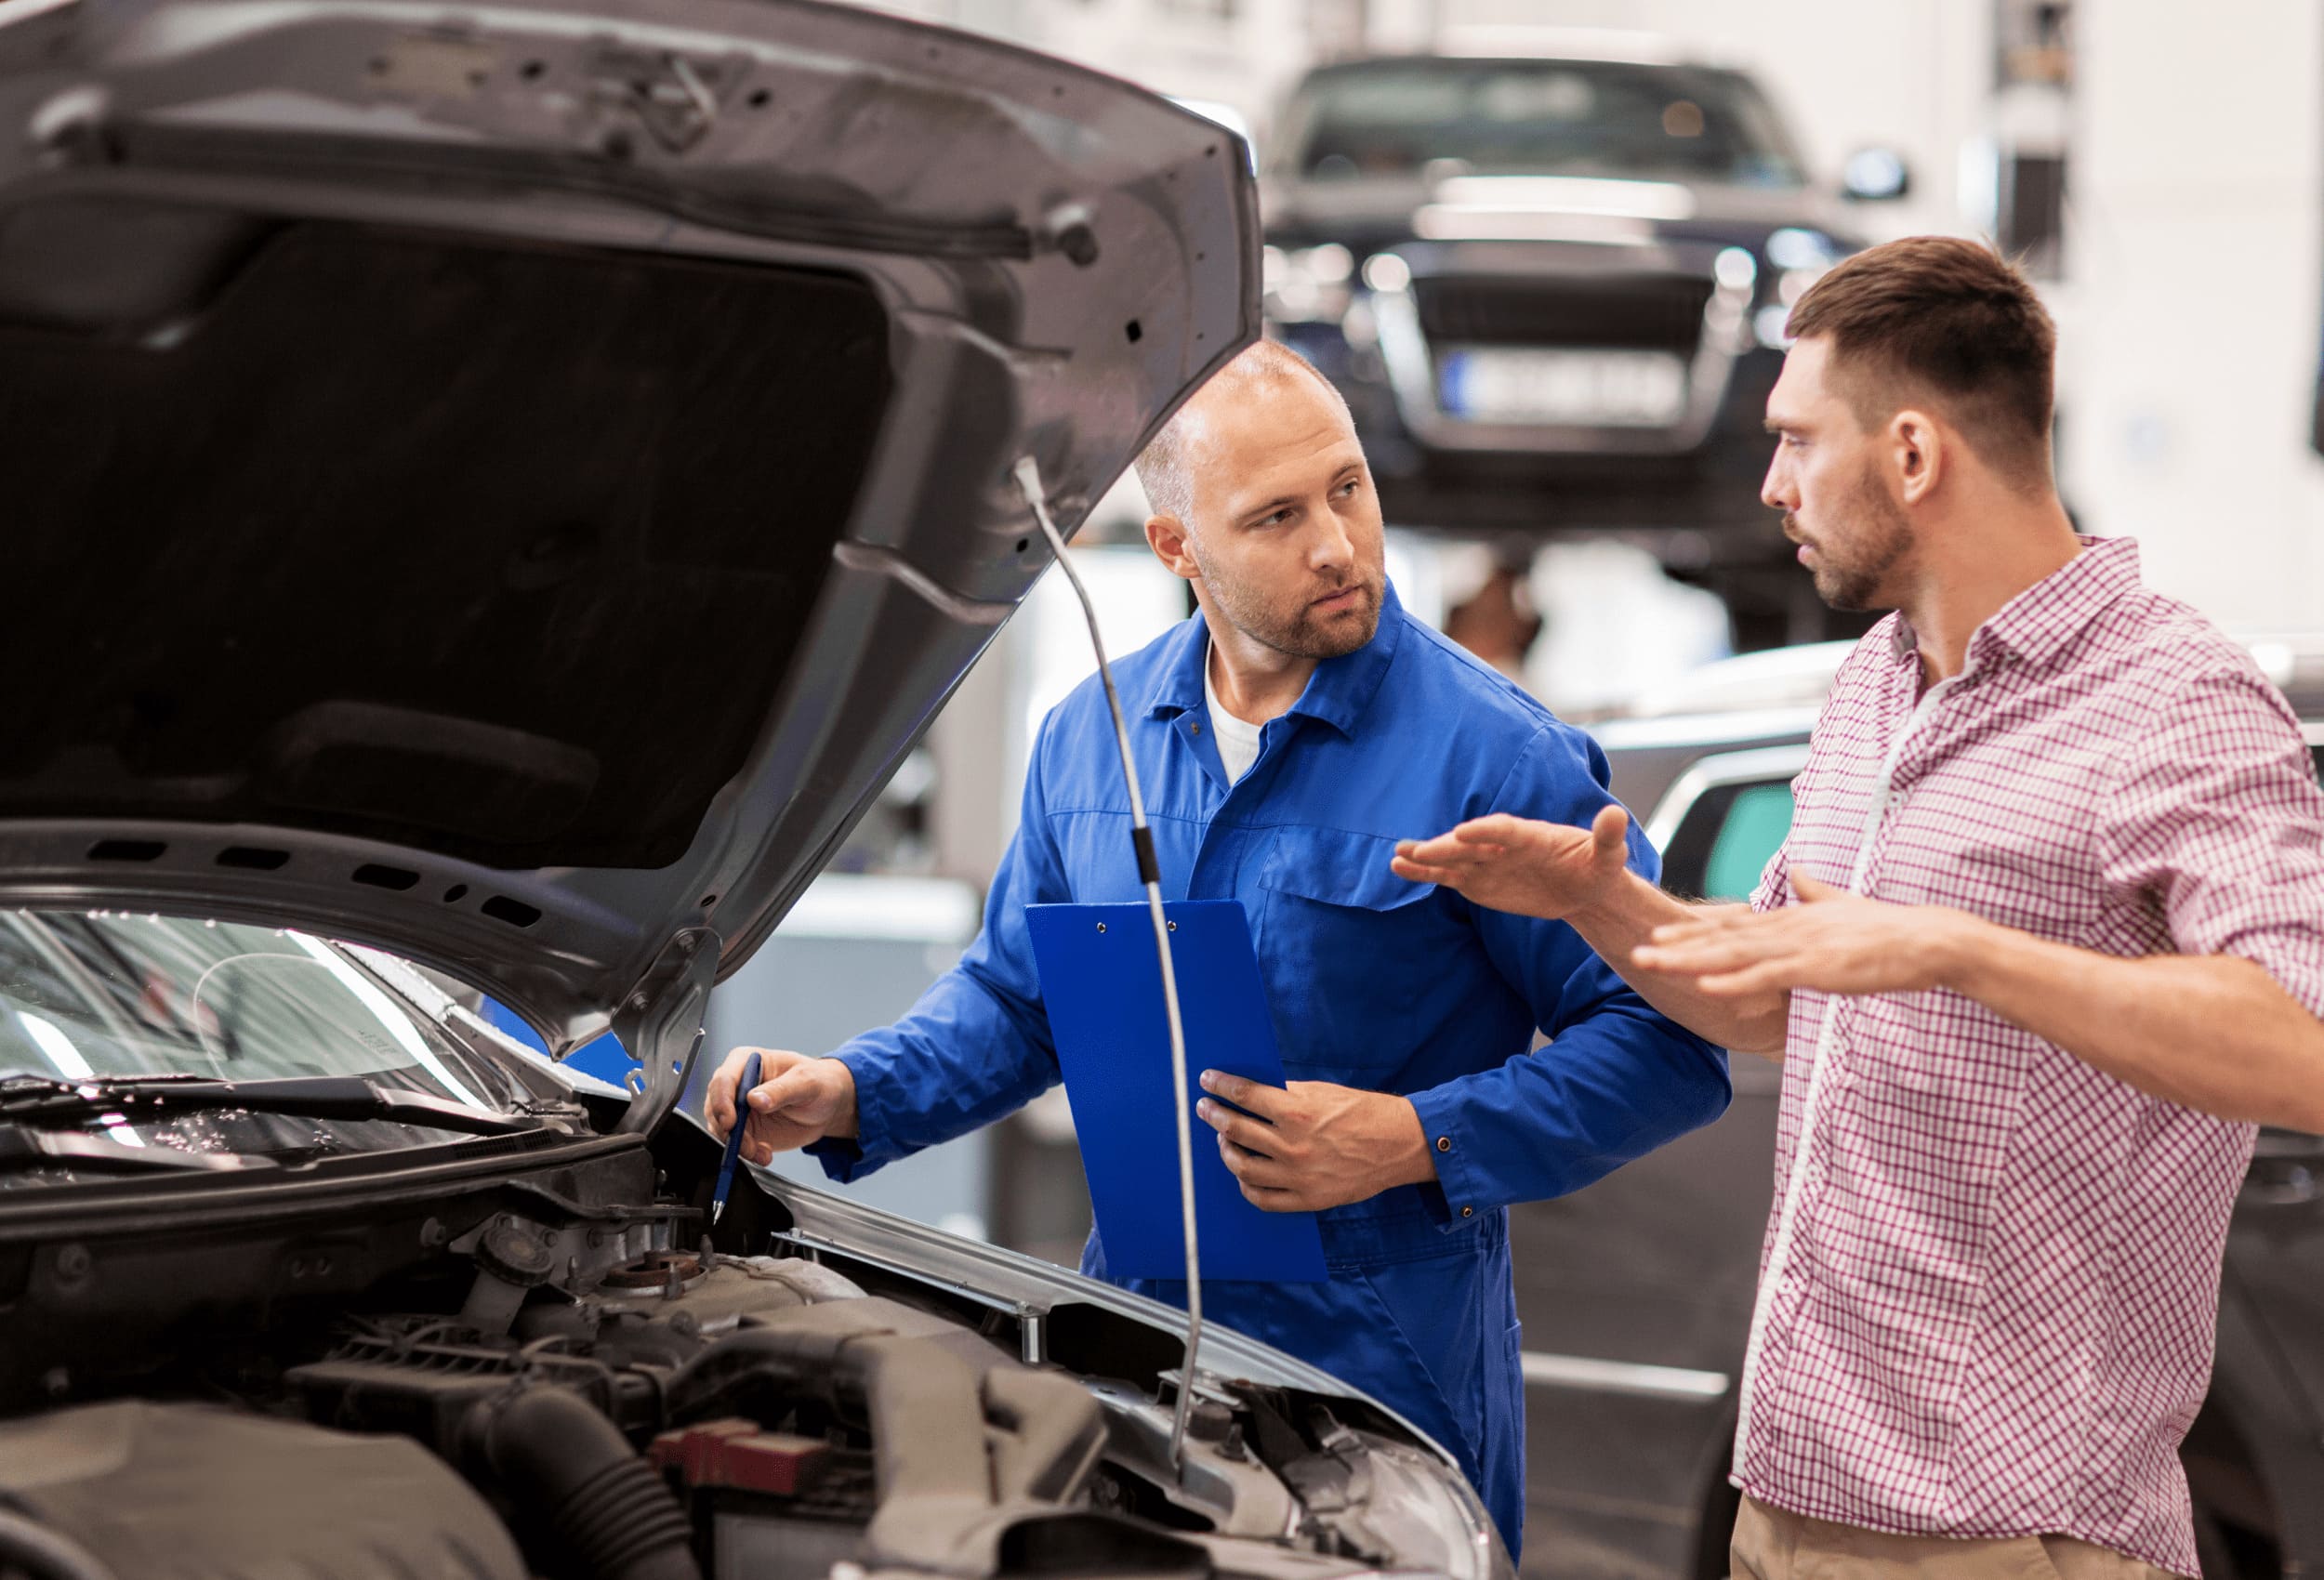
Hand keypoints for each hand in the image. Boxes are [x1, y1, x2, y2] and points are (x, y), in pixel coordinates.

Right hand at [704, 1046, 858, 1164]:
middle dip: (728, 1130)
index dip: (722, 1101)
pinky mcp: (745, 1130)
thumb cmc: (818, 1082)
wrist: (828, 1105)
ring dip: (738, 1146)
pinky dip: (747, 1154)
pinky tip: (764, 1155)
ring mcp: (738, 1109)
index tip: (731, 1122)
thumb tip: (754, 1099)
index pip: (723, 1080)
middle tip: (747, 1146)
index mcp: (746, 1062)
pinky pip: (735, 1145)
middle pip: (715, 1107)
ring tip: (761, 1153)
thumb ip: (782, 1090)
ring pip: (721, 1129)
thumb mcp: (807, 1082)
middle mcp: (737, 1085)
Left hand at [1193, 1070, 1430, 1212]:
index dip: (1221, 1085)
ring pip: (1242, 1166)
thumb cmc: (1361, 1112)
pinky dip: (1246, 1185)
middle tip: (1204, 1107)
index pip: (1245, 1095)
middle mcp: (1293, 1145)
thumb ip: (1286, 1093)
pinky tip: (1242, 1173)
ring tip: (1223, 1139)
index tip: (1207, 1080)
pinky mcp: (1308, 1199)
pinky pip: (1263, 1198)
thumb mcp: (1322, 1092)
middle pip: (1236, 1130)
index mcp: (1298, 1112)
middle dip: (1214, 1115)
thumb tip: (1252, 1091)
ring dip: (1226, 1150)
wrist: (1398, 1144)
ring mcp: (1299, 1176)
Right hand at [1391, 805, 1631, 921]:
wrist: (1583, 886)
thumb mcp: (1609, 854)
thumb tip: (1616, 815)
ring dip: (1426, 857)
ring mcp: (1487, 861)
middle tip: (1417, 850)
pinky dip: (1425, 874)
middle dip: (1445, 847)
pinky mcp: (1478, 880)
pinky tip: (1400, 868)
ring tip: (1398, 858)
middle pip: (1470, 845)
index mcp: (1532, 835)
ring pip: (1452, 858)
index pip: (1506, 830)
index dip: (1486, 832)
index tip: (1464, 832)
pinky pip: (1448, 876)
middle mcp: (1503, 844)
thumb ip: (1607, 837)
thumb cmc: (1597, 866)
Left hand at [1631, 873, 1984, 996]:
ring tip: (1655, 964)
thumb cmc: (1887, 929)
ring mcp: (1800, 948)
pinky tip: (1707, 986)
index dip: (1693, 931)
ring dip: (1691, 961)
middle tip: (1636, 952)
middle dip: (1678, 946)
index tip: (1658, 935)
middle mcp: (1788, 929)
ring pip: (1734, 955)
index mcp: (1791, 920)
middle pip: (1721, 938)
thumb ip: (1816, 891)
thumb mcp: (1842, 907)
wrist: (1928, 939)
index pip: (1732, 924)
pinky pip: (1767, 977)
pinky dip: (1735, 981)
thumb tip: (1799, 871)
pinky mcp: (1817, 969)